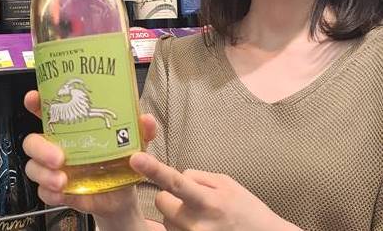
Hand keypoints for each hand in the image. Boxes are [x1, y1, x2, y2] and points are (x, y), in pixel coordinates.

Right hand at [22, 90, 154, 221]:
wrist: (124, 194)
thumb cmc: (124, 160)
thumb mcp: (137, 142)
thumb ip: (143, 129)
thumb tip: (145, 119)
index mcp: (75, 127)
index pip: (50, 111)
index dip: (37, 103)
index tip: (33, 99)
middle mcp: (60, 145)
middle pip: (33, 141)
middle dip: (40, 147)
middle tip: (59, 157)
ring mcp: (55, 168)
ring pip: (33, 167)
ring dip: (44, 174)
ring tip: (63, 180)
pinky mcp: (57, 190)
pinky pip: (43, 192)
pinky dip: (50, 193)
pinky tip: (63, 193)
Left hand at [130, 153, 299, 230]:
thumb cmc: (247, 210)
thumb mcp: (228, 184)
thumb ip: (200, 178)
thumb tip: (180, 176)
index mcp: (209, 201)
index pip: (175, 181)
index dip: (153, 169)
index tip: (135, 158)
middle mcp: (196, 224)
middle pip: (162, 201)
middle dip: (171, 196)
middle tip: (192, 199)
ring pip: (166, 219)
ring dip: (176, 214)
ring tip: (201, 217)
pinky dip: (180, 227)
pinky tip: (200, 227)